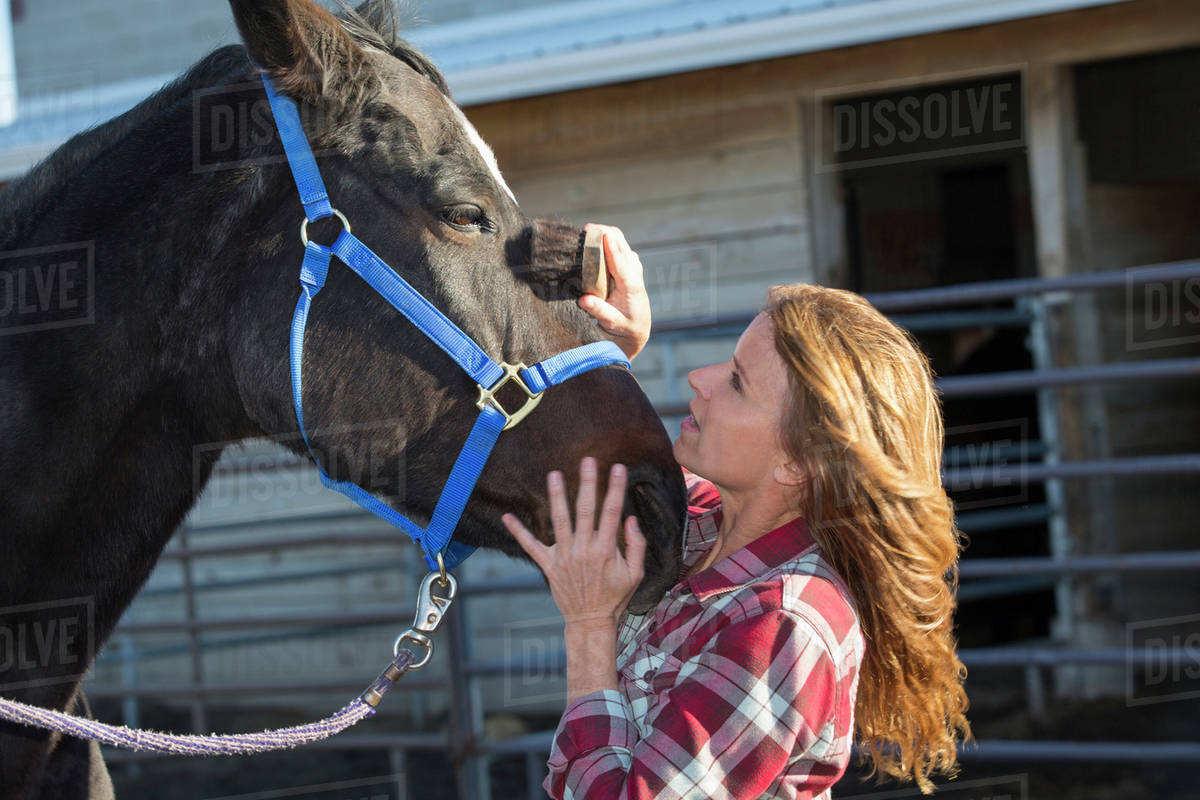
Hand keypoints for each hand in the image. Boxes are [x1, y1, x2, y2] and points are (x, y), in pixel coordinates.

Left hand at [502, 457, 645, 625]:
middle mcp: (584, 550)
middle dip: (587, 483)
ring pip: (559, 521)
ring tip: (554, 474)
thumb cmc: (615, 597)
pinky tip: (507, 517)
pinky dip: (518, 532)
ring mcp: (564, 557)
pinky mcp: (548, 565)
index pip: (612, 512)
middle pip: (585, 510)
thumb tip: (631, 519)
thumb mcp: (635, 574)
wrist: (590, 621)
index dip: (615, 489)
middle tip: (587, 460)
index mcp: (606, 550)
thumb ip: (636, 546)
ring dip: (557, 496)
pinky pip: (531, 546)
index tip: (618, 468)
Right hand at [579, 224, 651, 359]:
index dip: (611, 247)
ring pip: (618, 238)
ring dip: (601, 233)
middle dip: (602, 232)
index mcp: (631, 284)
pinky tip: (590, 243)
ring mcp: (632, 262)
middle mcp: (634, 270)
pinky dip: (603, 238)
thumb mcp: (612, 322)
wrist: (638, 323)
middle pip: (619, 241)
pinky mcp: (628, 260)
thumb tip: (583, 299)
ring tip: (582, 236)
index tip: (600, 235)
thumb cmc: (624, 324)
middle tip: (581, 232)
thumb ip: (599, 311)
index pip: (621, 261)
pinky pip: (616, 242)